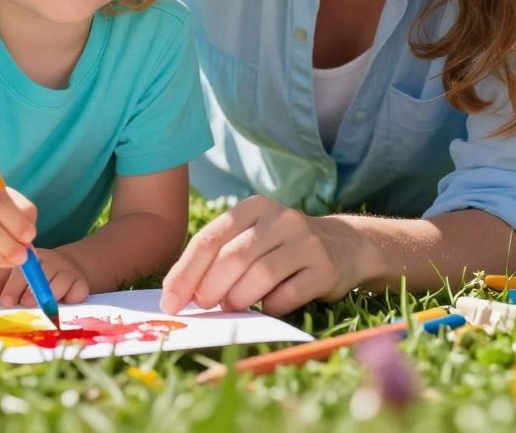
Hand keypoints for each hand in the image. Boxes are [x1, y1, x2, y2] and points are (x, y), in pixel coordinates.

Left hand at [0, 246, 90, 307]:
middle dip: (31, 291)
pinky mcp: (81, 283)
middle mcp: (48, 262)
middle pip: (42, 273)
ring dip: (52, 294)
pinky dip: (73, 297)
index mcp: (28, 259)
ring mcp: (66, 271)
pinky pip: (79, 290)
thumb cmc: (30, 277)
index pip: (21, 269)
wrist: (66, 268)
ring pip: (61, 281)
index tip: (6, 301)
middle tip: (24, 305)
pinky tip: (65, 305)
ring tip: (42, 307)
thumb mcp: (10, 276)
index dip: (13, 285)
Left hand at [159, 196, 365, 315]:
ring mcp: (304, 241)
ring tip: (231, 307)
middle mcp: (280, 218)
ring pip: (261, 273)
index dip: (186, 272)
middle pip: (234, 256)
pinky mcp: (324, 267)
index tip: (170, 300)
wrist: (344, 245)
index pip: (210, 239)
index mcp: (253, 207)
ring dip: (238, 298)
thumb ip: (221, 256)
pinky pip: (289, 293)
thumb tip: (181, 293)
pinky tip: (265, 308)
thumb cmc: (282, 247)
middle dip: (210, 287)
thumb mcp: (252, 237)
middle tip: (201, 306)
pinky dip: (270, 306)